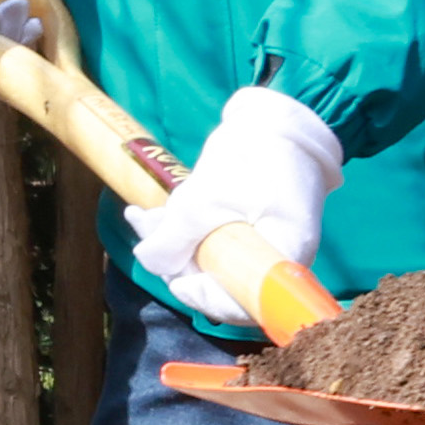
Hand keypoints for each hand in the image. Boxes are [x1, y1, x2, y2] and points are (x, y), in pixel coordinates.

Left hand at [133, 85, 342, 336]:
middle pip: (220, 281)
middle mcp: (274, 261)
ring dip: (171, 241)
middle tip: (143, 229)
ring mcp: (260, 245)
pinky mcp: (246, 229)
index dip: (205, 298)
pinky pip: (212, 241)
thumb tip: (149, 263)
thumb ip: (175, 236)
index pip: (243, 303)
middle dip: (176, 261)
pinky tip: (152, 214)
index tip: (177, 281)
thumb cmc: (251, 158)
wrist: (279, 122)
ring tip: (142, 216)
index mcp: (282, 259)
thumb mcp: (205, 198)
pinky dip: (183, 229)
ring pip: (209, 258)